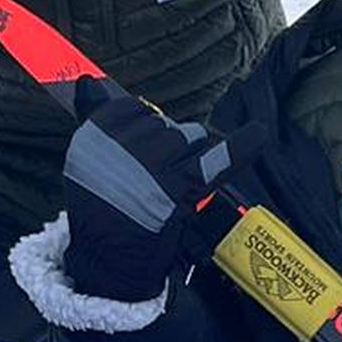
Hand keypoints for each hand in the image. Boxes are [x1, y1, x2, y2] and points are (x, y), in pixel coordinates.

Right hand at [62, 84, 231, 303]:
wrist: (105, 260)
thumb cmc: (97, 209)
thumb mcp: (83, 159)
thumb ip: (95, 118)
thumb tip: (89, 80)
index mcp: (95, 134)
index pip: (134, 108)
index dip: (142, 128)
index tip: (137, 152)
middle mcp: (122, 146)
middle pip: (165, 124)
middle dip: (167, 146)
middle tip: (151, 179)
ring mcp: (151, 167)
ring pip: (189, 137)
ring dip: (188, 155)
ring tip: (168, 186)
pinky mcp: (178, 189)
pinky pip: (216, 158)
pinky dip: (241, 147)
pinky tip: (258, 134)